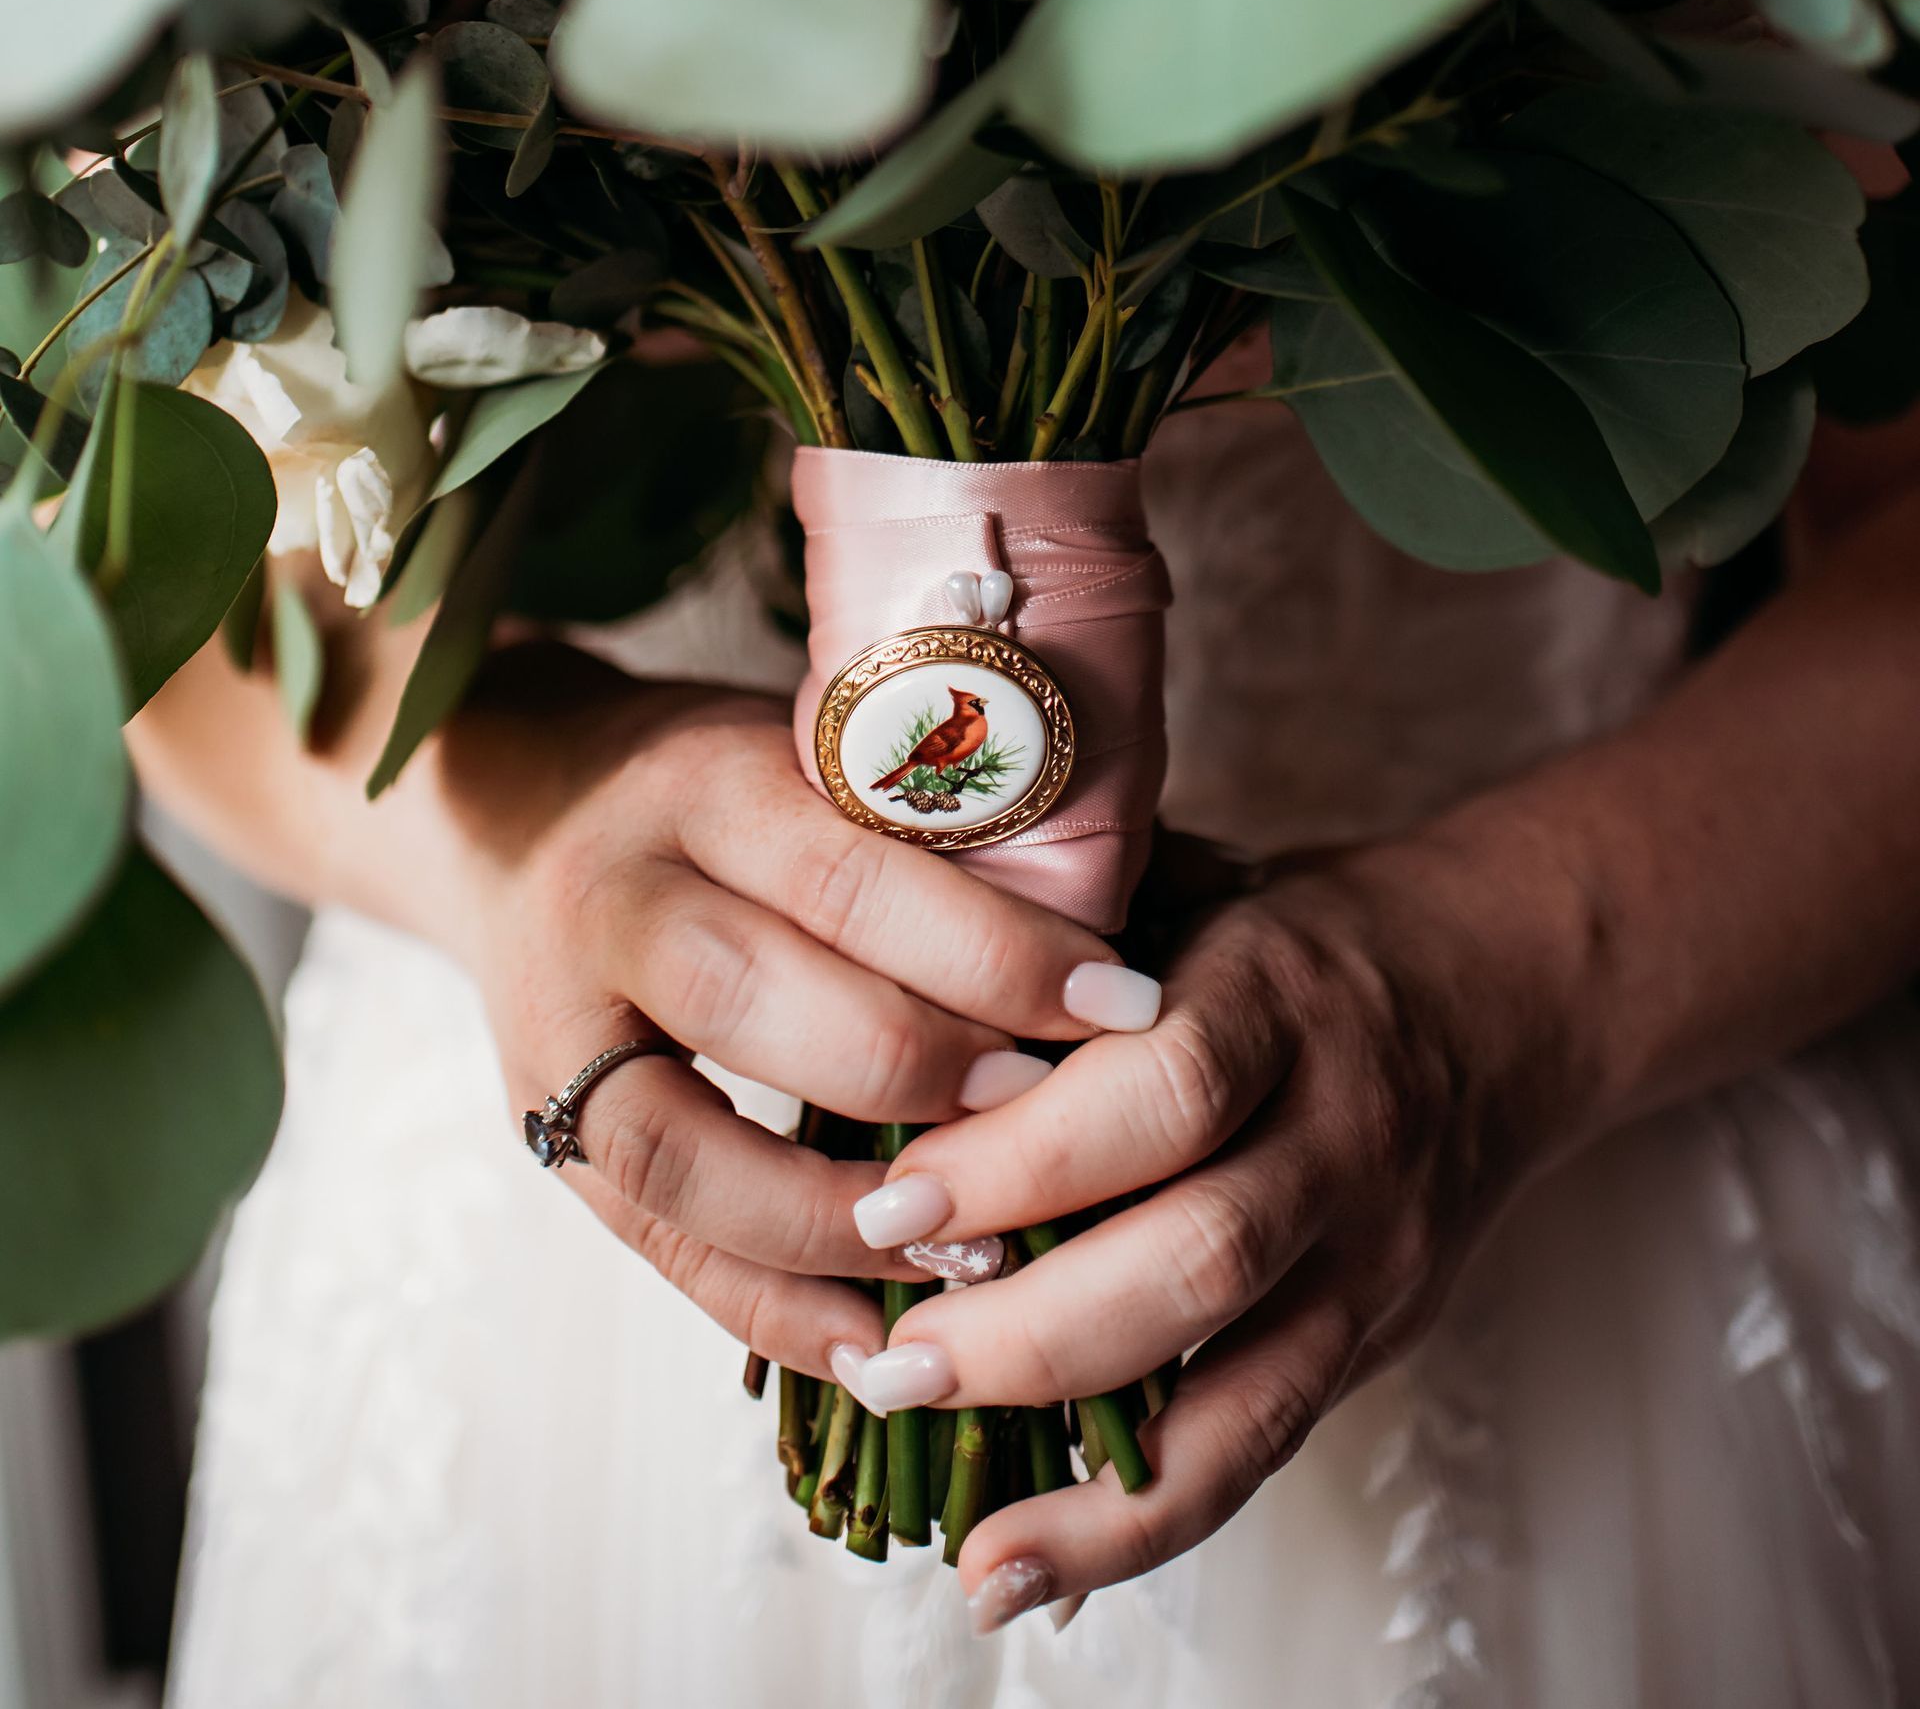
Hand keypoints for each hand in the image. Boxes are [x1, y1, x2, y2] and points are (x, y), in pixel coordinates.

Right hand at [443, 646, 1147, 1380]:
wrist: (525, 806)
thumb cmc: (735, 787)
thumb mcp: (820, 757)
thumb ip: (934, 832)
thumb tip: (1129, 925)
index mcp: (698, 783)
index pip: (847, 872)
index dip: (990, 949)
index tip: (1122, 1003)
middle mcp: (610, 900)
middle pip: (753, 999)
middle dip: (919, 1073)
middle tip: (1048, 1119)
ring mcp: (557, 1028)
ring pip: (682, 1148)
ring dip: (838, 1220)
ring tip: (974, 1256)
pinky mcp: (542, 1130)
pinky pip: (654, 1242)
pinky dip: (769, 1308)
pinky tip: (877, 1347)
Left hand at [866, 808, 1610, 1623]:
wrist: (1493, 988)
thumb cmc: (1281, 929)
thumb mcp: (1177, 883)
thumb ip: (1048, 938)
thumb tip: (861, 995)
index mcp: (1275, 994)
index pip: (1165, 1090)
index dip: (1024, 1157)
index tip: (887, 1202)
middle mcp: (1340, 1131)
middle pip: (1201, 1255)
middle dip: (1030, 1330)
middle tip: (888, 1361)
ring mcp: (1372, 1252)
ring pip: (1246, 1387)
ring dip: (1080, 1467)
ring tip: (949, 1510)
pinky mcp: (1376, 1337)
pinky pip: (1260, 1452)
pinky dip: (1136, 1530)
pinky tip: (1019, 1574)